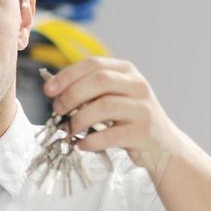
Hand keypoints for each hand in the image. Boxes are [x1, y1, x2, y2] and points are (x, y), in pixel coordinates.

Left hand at [42, 56, 181, 172]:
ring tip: (69, 130)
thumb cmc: (127, 120)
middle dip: (71, 95)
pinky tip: (82, 144)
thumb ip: (87, 91)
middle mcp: (138, 85)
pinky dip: (90, 141)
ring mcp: (143, 108)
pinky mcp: (143, 132)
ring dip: (79, 120)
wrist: (162, 146)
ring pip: (104, 106)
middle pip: (100, 81)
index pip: (93, 64)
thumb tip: (52, 91)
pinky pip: (110, 135)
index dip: (67, 76)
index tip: (48, 90)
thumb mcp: (111, 97)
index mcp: (126, 71)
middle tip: (57, 110)